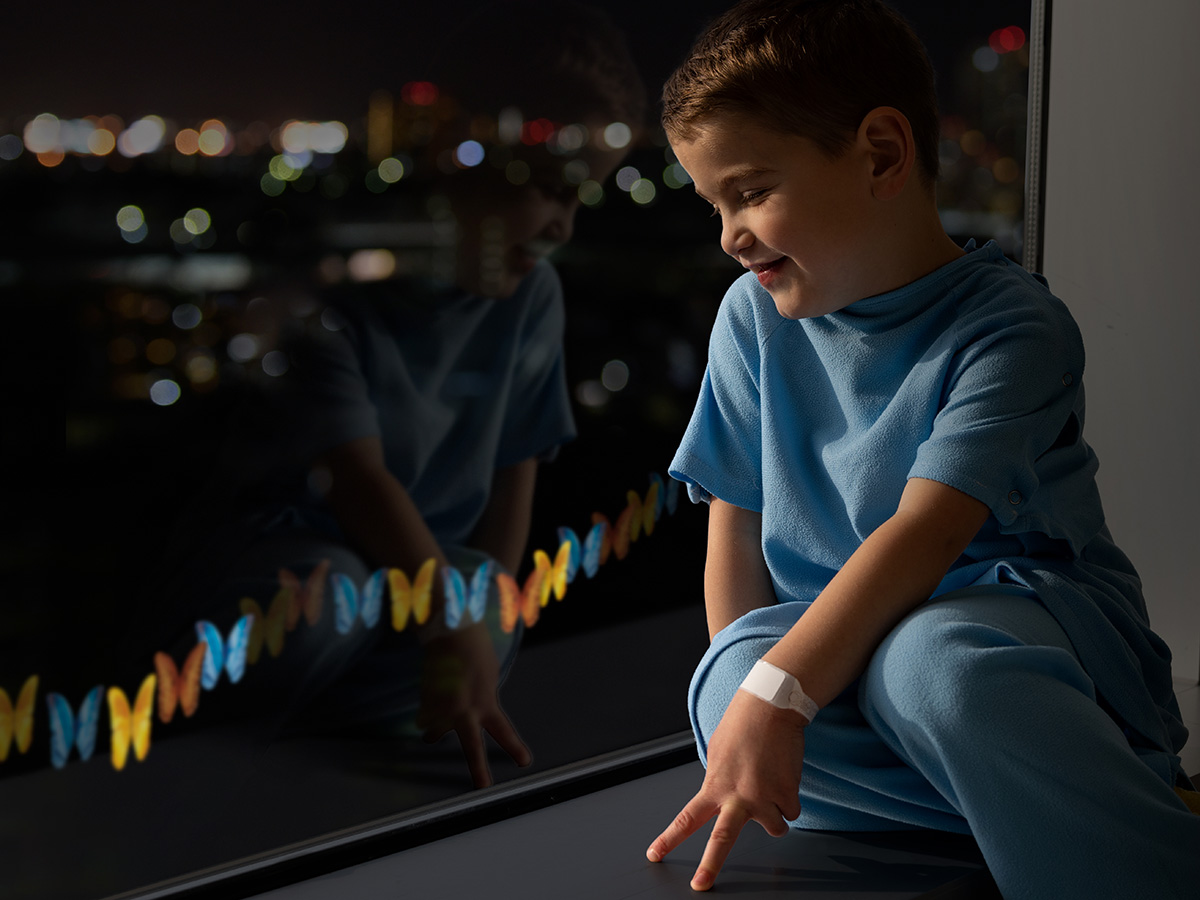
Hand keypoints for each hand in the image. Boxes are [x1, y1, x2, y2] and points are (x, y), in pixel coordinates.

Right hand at [417, 622, 530, 787]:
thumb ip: (483, 698)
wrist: (452, 633)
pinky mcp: (425, 702)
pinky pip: (424, 717)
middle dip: (477, 769)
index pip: (503, 732)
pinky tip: (429, 698)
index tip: (524, 762)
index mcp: (487, 703)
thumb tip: (473, 711)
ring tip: (433, 732)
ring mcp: (444, 709)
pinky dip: (426, 711)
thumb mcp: (489, 676)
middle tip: (483, 786)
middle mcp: (466, 711)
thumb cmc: (474, 650)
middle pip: (472, 747)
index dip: (514, 748)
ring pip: (435, 733)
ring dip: (435, 731)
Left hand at [646, 689, 806, 890]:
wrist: (770, 709)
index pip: (686, 819)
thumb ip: (718, 782)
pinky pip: (792, 811)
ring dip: (776, 814)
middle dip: (710, 867)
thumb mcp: (717, 755)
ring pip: (775, 828)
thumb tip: (723, 798)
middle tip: (700, 886)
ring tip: (772, 786)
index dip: (668, 839)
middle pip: (721, 841)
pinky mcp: (787, 795)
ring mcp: (763, 799)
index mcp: (714, 786)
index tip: (654, 854)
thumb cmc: (742, 727)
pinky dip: (790, 799)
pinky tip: (784, 777)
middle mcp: (737, 797)